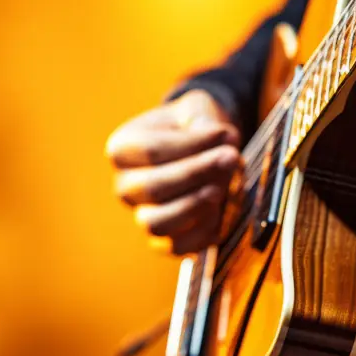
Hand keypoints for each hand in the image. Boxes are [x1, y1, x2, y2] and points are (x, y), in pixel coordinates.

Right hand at [106, 90, 241, 254]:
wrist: (203, 151)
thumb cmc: (194, 127)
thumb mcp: (197, 108)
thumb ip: (204, 119)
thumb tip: (221, 140)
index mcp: (123, 149)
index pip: (151, 151)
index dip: (192, 145)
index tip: (228, 136)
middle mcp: (126, 186)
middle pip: (152, 187)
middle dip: (196, 174)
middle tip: (231, 158)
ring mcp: (142, 215)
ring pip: (157, 223)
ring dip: (196, 206)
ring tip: (223, 187)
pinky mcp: (164, 241)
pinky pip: (179, 247)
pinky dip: (203, 231)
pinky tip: (222, 208)